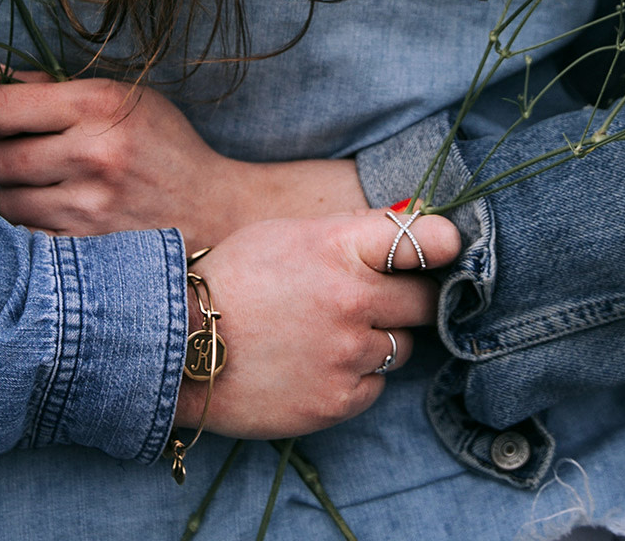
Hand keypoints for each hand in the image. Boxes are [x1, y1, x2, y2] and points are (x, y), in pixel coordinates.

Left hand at [0, 75, 365, 249]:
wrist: (215, 211)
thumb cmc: (163, 148)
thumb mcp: (123, 99)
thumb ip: (54, 86)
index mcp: (98, 104)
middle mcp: (92, 153)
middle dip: (4, 158)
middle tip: (29, 159)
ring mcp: (89, 207)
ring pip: (5, 201)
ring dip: (18, 196)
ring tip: (51, 190)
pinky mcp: (89, 249)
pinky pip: (26, 237)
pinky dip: (34, 229)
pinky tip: (61, 218)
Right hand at [177, 210, 460, 437]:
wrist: (177, 346)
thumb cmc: (231, 281)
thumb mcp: (286, 235)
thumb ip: (348, 233)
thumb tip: (408, 223)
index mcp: (338, 247)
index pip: (424, 239)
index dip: (444, 244)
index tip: (448, 250)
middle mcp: (352, 299)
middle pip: (424, 301)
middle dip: (408, 300)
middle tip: (378, 301)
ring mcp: (347, 353)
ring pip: (401, 347)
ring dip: (377, 341)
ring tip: (328, 336)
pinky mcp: (338, 400)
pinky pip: (375, 386)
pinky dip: (355, 378)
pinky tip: (315, 365)